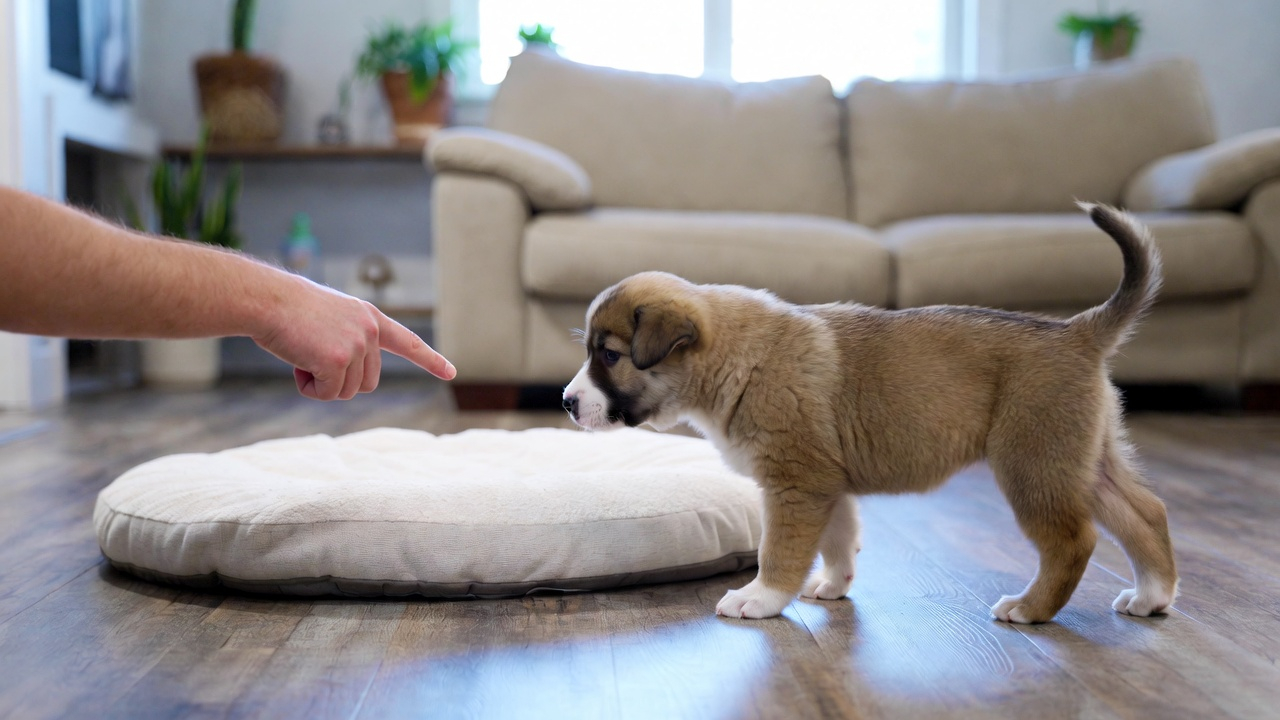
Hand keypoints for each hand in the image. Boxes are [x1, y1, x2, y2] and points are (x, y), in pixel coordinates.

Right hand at [252, 278, 454, 400]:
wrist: (265, 299)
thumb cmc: (286, 309)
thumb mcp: (328, 319)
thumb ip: (347, 340)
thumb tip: (349, 373)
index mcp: (369, 317)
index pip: (408, 341)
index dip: (430, 359)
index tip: (451, 372)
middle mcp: (370, 330)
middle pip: (367, 382)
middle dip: (339, 381)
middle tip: (311, 359)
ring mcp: (357, 345)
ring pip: (348, 391)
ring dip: (322, 384)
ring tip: (302, 355)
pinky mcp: (338, 360)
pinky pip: (328, 394)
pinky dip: (310, 389)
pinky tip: (296, 365)